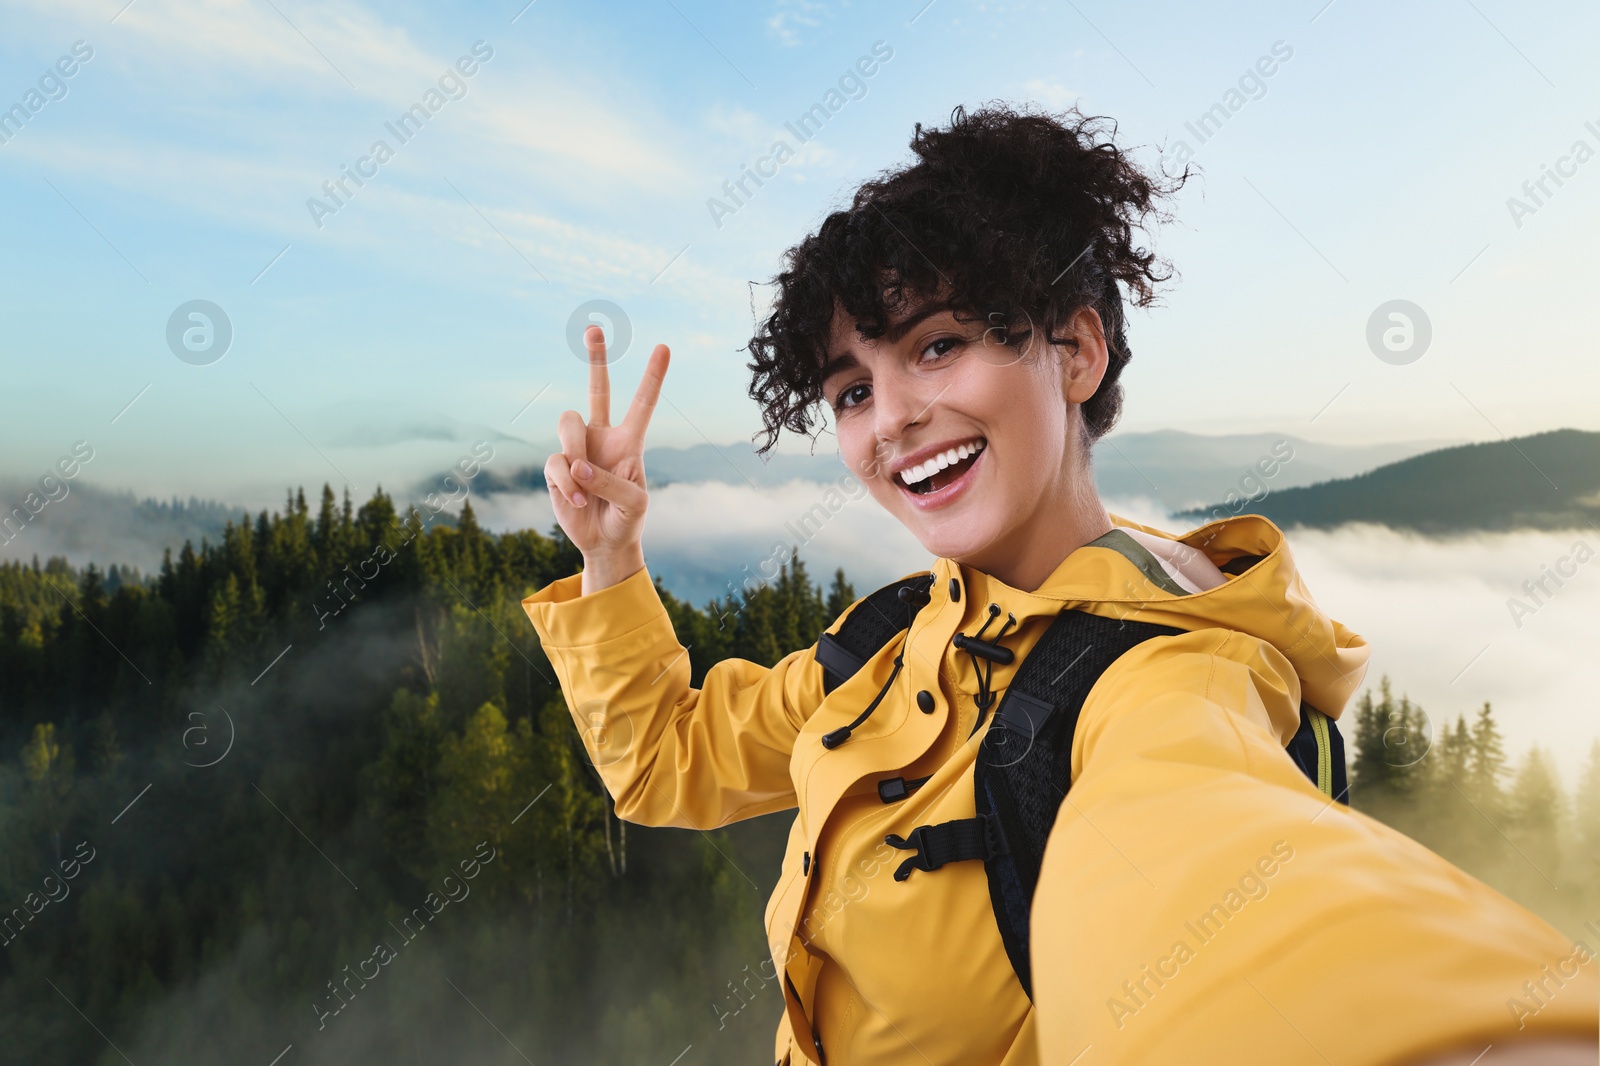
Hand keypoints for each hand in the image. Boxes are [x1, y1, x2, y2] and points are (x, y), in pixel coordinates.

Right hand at [544, 324, 669, 591]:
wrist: (604, 541)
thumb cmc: (627, 518)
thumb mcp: (633, 503)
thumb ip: (610, 481)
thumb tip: (577, 464)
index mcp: (630, 441)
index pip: (642, 403)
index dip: (653, 376)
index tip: (664, 347)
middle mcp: (602, 437)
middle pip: (597, 390)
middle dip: (596, 359)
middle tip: (594, 328)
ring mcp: (577, 449)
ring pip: (568, 423)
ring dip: (576, 450)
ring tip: (585, 486)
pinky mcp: (556, 466)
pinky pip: (555, 460)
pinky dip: (566, 482)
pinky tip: (577, 499)